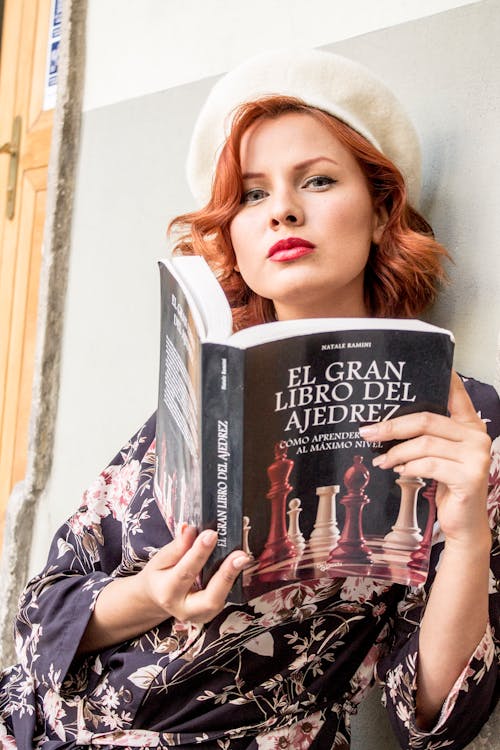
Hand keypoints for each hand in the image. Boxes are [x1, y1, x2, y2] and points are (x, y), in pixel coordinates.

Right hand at [134, 525, 249, 623]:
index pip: (186, 572)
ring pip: (220, 600)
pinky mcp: (211, 612)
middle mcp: (184, 609)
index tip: (211, 534)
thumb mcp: (161, 559)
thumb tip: (190, 530)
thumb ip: (177, 547)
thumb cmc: (159, 575)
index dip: (199, 553)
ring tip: (243, 557)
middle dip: (226, 575)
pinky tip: (238, 564)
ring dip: (233, 578)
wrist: (157, 598)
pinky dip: (232, 580)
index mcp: (167, 593)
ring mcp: (200, 615)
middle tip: (241, 555)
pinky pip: (224, 597)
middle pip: (209, 598)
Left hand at [359, 372, 490, 547]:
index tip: (426, 364)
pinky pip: (428, 465)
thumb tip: (385, 425)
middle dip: (392, 425)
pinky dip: (408, 467)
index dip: (444, 378)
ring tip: (381, 460)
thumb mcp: (439, 455)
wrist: (464, 523)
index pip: (456, 394)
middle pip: (427, 419)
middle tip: (368, 432)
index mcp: (470, 425)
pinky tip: (399, 471)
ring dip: (396, 452)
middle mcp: (477, 436)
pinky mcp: (469, 476)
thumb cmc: (448, 485)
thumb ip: (426, 437)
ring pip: (424, 444)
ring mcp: (476, 456)